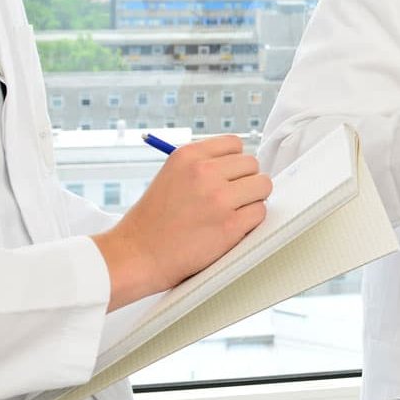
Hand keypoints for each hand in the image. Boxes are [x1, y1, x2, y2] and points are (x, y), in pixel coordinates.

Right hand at [93, 135, 271, 309]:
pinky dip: (250, 223)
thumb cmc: (154, 221)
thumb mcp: (171, 176)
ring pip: (262, 186)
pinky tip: (230, 229)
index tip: (227, 178)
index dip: (234, 163)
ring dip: (252, 201)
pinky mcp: (230, 224)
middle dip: (244, 182)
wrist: (137, 255)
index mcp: (188, 155)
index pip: (235, 144)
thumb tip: (240, 165)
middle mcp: (204, 171)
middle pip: (252, 164)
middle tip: (229, 200)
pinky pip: (260, 213)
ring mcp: (219, 198)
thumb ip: (202, 166)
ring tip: (231, 213)